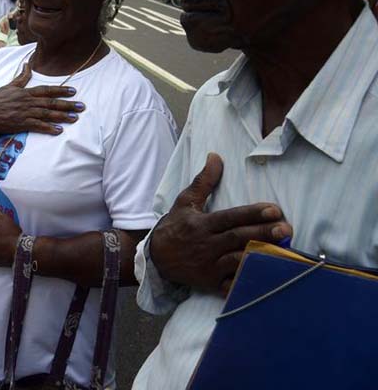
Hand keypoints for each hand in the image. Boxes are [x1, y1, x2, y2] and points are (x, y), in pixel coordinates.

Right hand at [0, 61, 81, 134]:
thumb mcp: (9, 85)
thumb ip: (21, 77)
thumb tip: (28, 64)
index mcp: (25, 92)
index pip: (47, 90)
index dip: (61, 90)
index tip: (74, 91)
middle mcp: (27, 101)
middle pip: (51, 102)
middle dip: (67, 104)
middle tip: (82, 106)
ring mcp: (24, 113)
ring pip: (47, 114)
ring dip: (62, 116)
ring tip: (75, 118)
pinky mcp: (20, 123)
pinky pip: (37, 126)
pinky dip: (48, 128)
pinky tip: (58, 130)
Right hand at [149, 153, 291, 294]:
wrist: (155, 258)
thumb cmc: (174, 227)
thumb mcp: (185, 201)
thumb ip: (204, 181)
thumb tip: (215, 156)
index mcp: (202, 224)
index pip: (231, 217)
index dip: (252, 214)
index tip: (274, 210)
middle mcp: (206, 245)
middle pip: (238, 238)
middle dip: (263, 234)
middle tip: (287, 229)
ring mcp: (209, 266)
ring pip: (237, 261)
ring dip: (260, 257)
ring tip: (282, 253)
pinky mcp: (210, 283)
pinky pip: (231, 286)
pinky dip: (247, 284)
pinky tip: (265, 281)